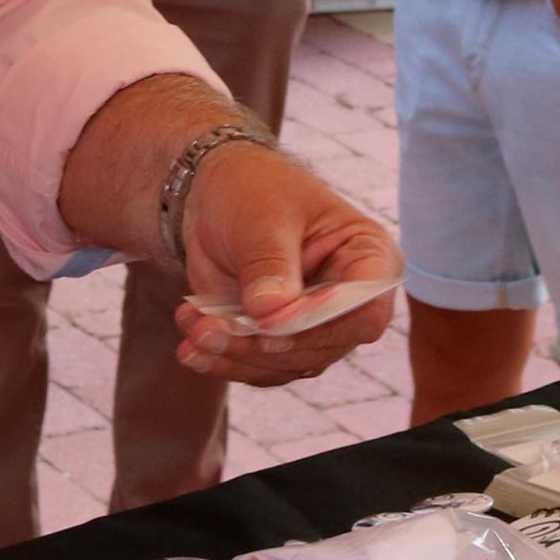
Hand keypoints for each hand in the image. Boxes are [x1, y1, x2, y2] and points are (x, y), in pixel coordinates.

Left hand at [169, 138, 400, 386]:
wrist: (217, 198)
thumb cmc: (254, 191)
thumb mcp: (263, 215)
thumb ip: (269, 262)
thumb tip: (270, 312)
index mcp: (368, 256)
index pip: (365, 307)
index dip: (320, 321)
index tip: (267, 321)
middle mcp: (351, 300)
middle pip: (324, 345)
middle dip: (264, 347)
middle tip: (211, 331)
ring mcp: (318, 326)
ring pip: (289, 364)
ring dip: (237, 357)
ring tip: (194, 332)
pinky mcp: (282, 342)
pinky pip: (261, 368)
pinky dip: (224, 361)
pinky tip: (191, 344)